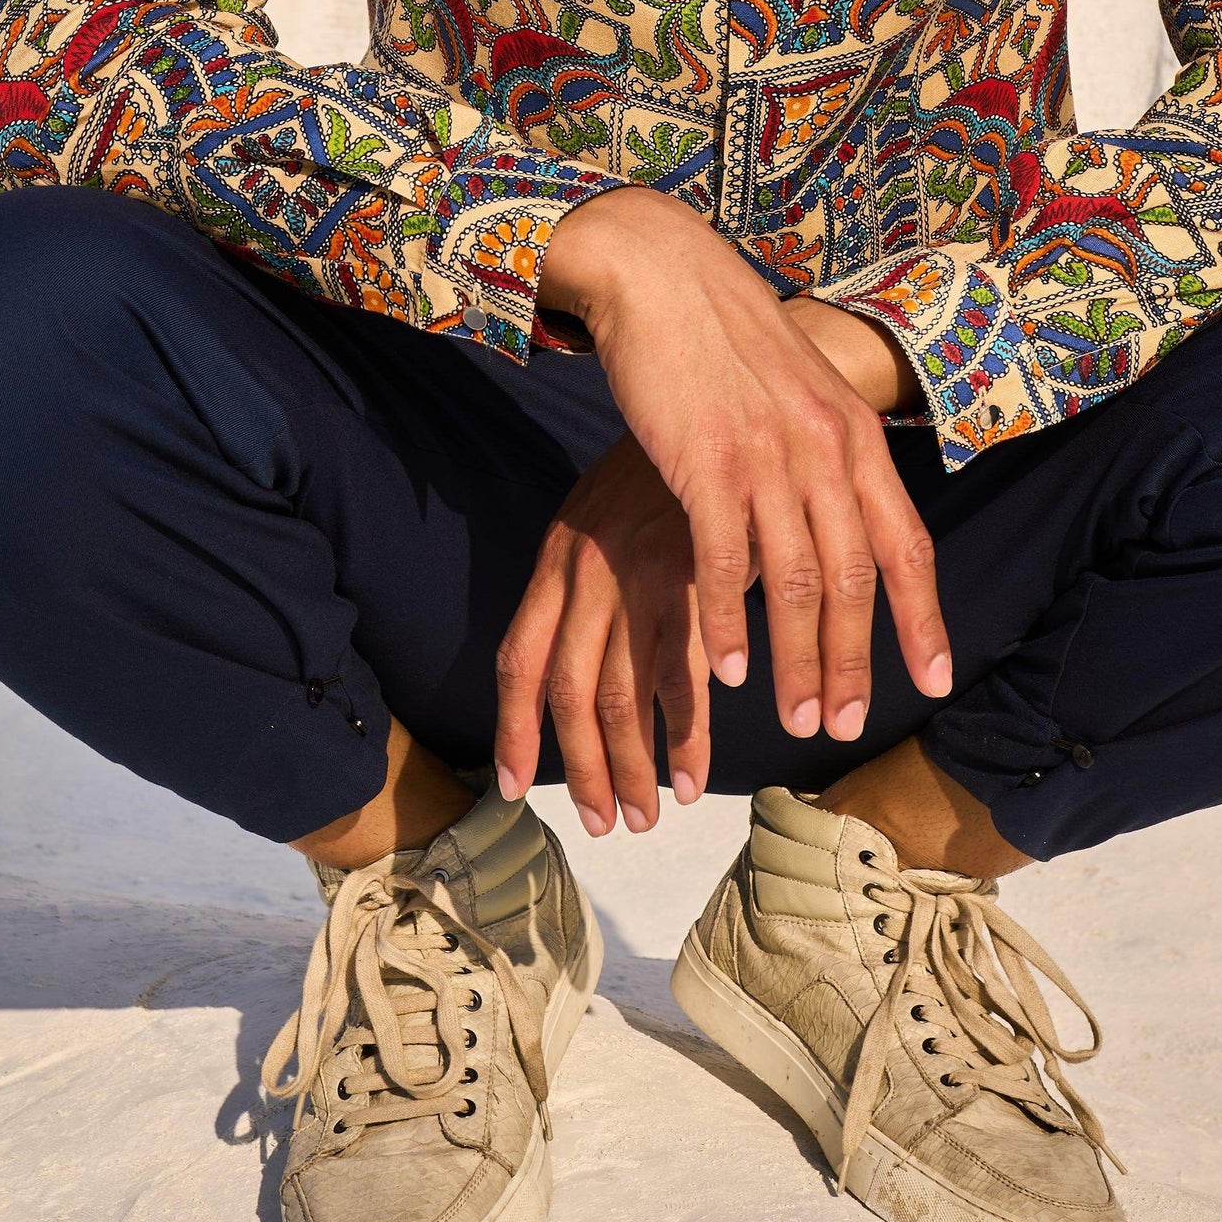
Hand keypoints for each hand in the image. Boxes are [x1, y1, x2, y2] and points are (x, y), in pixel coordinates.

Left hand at [493, 432, 705, 832]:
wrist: (712, 399)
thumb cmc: (659, 472)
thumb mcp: (600, 520)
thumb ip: (585, 586)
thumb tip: (578, 667)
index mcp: (556, 561)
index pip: (518, 661)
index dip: (512, 729)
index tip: (510, 783)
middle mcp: (586, 574)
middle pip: (568, 694)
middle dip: (581, 768)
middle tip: (600, 822)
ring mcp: (636, 577)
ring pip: (622, 695)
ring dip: (632, 766)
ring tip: (645, 814)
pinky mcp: (691, 577)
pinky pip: (684, 674)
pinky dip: (687, 732)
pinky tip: (694, 772)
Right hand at [530, 191, 951, 767]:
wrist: (666, 276)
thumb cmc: (729, 341)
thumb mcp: (804, 393)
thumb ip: (830, 456)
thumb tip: (850, 525)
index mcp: (856, 435)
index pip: (907, 545)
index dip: (923, 620)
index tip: (936, 682)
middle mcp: (826, 449)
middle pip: (855, 580)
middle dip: (855, 662)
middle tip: (844, 726)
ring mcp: (769, 456)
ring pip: (797, 582)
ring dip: (799, 661)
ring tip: (796, 718)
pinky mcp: (707, 462)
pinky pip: (727, 563)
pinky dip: (729, 626)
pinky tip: (724, 673)